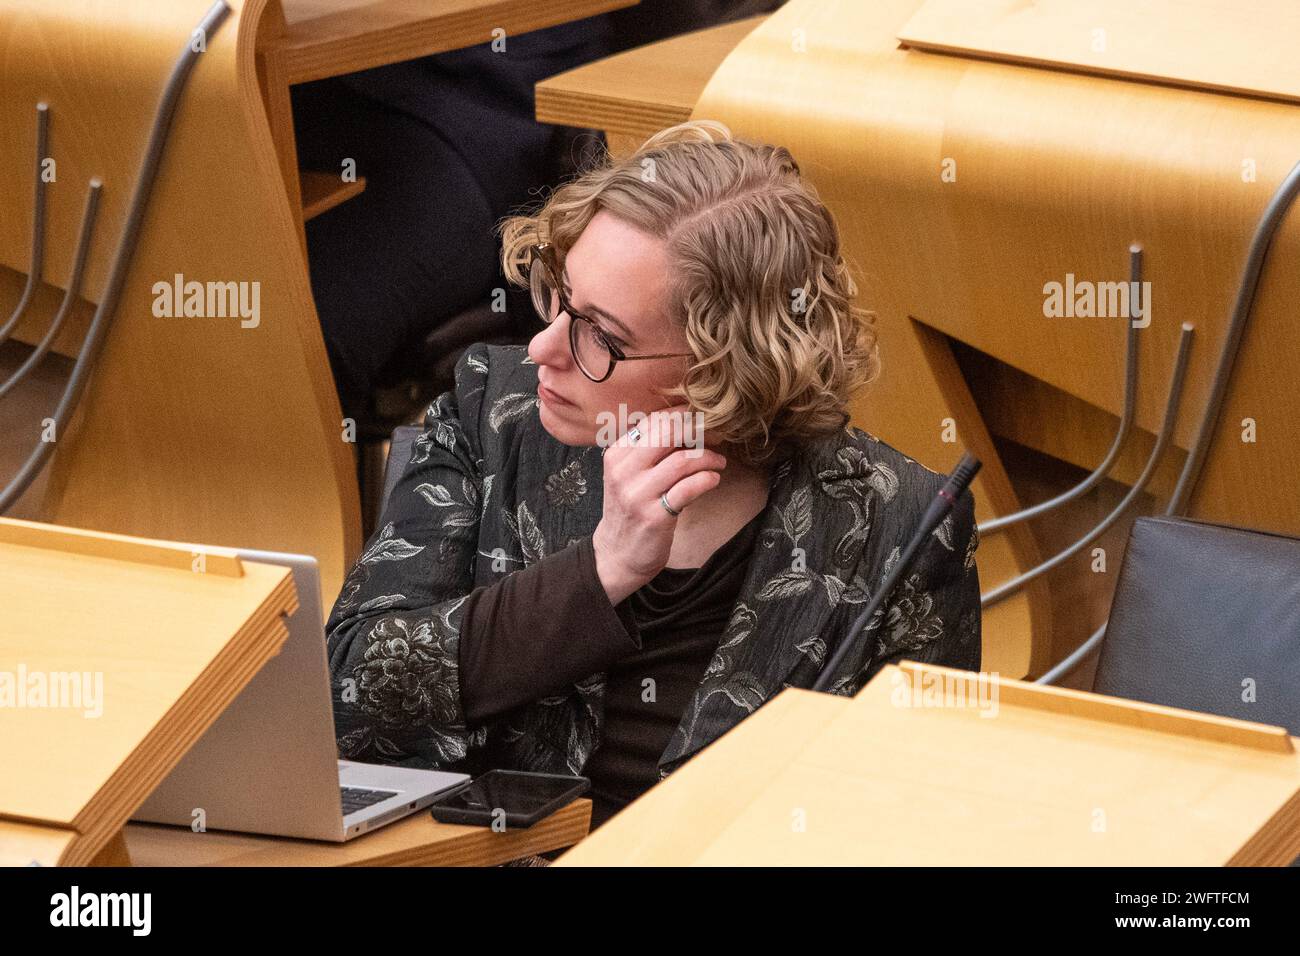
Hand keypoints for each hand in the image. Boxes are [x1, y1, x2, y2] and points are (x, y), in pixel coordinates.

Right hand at [591, 405, 726, 604]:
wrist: (617, 554)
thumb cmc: (629, 509)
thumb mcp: (628, 474)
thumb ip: (649, 450)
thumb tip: (687, 423)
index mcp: (617, 454)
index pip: (653, 421)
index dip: (683, 416)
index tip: (703, 419)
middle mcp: (624, 471)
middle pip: (667, 433)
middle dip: (698, 430)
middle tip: (717, 435)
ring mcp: (638, 494)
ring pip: (681, 461)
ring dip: (708, 458)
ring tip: (719, 461)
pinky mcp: (654, 516)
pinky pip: (687, 489)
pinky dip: (706, 480)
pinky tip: (713, 479)